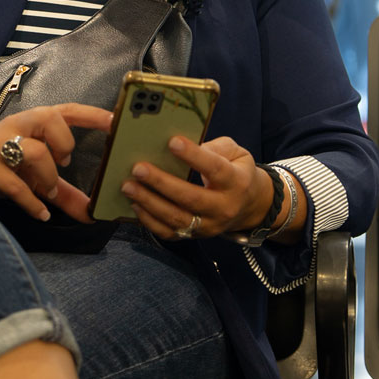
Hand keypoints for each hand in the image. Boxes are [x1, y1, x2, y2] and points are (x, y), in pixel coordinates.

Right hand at [0, 104, 111, 223]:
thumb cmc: (4, 164)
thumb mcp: (35, 175)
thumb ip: (65, 192)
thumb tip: (92, 215)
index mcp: (33, 122)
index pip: (67, 110)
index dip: (93, 115)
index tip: (116, 122)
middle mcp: (16, 126)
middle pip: (49, 118)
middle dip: (64, 142)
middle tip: (64, 161)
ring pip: (34, 151)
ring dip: (48, 176)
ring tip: (48, 192)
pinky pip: (15, 185)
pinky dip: (33, 203)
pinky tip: (41, 212)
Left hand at [120, 135, 266, 240]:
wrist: (249, 205)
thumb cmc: (235, 171)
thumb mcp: (235, 152)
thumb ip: (213, 147)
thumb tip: (180, 144)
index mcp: (236, 181)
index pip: (215, 168)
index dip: (194, 156)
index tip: (172, 142)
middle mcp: (224, 207)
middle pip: (191, 198)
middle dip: (162, 183)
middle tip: (138, 168)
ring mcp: (209, 225)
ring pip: (177, 219)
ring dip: (149, 203)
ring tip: (128, 186)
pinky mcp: (194, 235)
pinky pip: (169, 233)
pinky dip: (149, 220)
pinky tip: (134, 204)